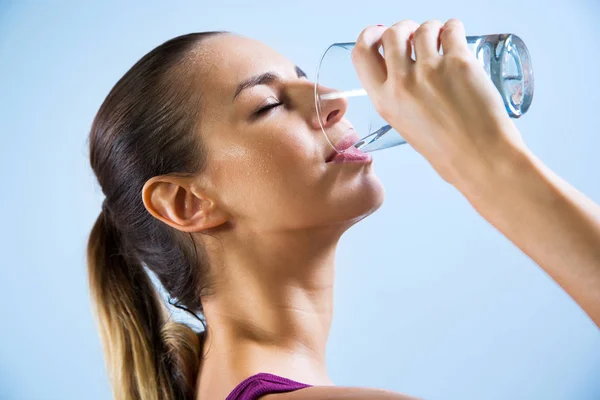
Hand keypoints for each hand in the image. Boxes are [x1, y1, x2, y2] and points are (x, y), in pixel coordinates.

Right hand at [352, 19, 527, 186]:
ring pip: (423, 29)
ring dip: (432, 28)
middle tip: (415, 33)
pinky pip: (452, 29)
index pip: (361, 55)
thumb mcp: (406, 128)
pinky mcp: (459, 63)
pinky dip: (454, 28)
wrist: (482, 160)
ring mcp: (430, 71)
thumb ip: (399, 99)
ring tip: (442, 39)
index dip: (369, 36)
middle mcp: (402, 84)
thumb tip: (405, 72)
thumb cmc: (450, 152)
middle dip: (403, 28)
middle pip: (391, 34)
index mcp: (385, 102)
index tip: (378, 32)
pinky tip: (456, 37)